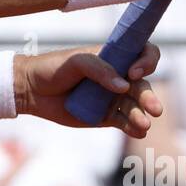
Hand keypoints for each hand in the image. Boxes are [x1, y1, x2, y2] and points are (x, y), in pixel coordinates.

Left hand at [16, 43, 162, 135]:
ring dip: (142, 115)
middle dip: (149, 97)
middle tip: (154, 108)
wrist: (31, 91)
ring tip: (143, 124)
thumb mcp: (75, 62)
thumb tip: (122, 86)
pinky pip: (124, 122)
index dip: (146, 61)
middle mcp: (118, 77)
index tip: (134, 72)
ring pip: (135, 107)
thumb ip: (99, 69)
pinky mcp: (105, 117)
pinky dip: (133, 128)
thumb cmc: (52, 68)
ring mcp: (112, 98)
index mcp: (114, 57)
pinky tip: (138, 132)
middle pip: (142, 85)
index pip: (142, 54)